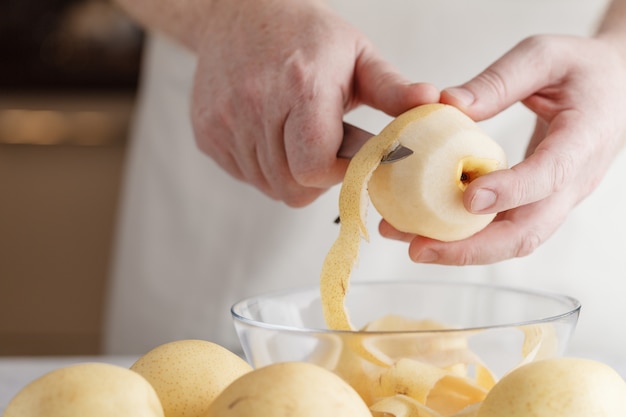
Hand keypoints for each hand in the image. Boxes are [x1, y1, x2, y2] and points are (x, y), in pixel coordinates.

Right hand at [189, 0, 437, 206]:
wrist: (237, 14)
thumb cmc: (304, 35)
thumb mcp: (356, 54)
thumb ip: (392, 88)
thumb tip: (433, 105)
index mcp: (300, 87)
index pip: (315, 168)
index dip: (338, 171)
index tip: (350, 153)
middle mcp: (254, 107)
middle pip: (292, 186)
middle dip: (318, 178)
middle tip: (327, 148)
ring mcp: (224, 123)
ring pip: (270, 186)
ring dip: (292, 174)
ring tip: (298, 137)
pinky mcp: (207, 135)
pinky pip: (246, 176)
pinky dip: (266, 167)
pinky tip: (273, 135)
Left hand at [381, 34, 625, 263]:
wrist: (616, 90)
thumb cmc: (583, 69)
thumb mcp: (545, 55)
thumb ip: (500, 79)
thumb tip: (448, 104)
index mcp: (584, 138)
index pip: (550, 174)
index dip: (511, 191)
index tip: (469, 198)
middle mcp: (574, 180)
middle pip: (528, 231)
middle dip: (472, 248)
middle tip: (420, 248)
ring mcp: (557, 198)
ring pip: (513, 240)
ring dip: (462, 249)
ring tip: (413, 244)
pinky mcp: (540, 203)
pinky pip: (505, 229)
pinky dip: (467, 236)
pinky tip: (430, 228)